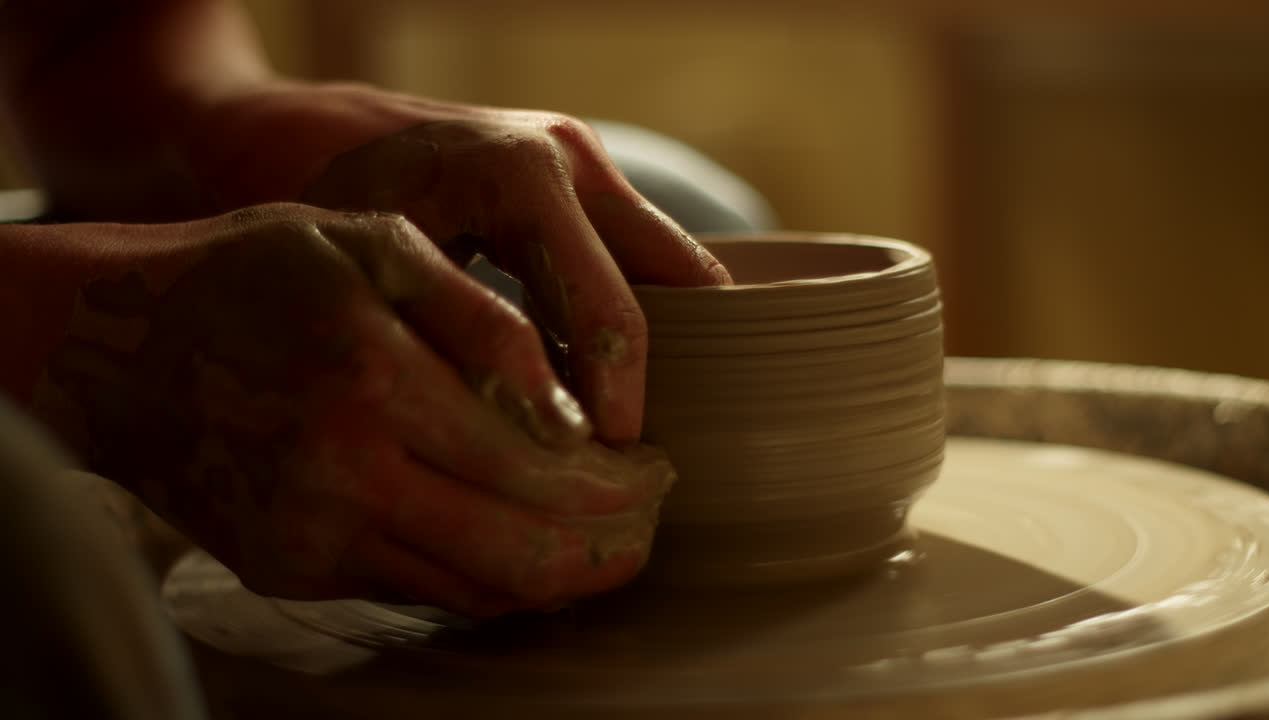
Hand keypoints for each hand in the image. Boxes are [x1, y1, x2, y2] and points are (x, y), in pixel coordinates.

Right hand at [32, 204, 674, 616]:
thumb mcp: (370, 241)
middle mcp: (346, 472)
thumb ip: (477, 316)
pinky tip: (528, 547)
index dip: (622, 486)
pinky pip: (423, 592)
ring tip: (612, 543)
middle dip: (612, 547)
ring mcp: (315, 534)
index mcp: (378, 378)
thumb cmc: (255, 273)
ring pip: (479, 589)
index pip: (544, 470)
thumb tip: (566, 403)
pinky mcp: (293, 568)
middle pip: (525, 553)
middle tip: (654, 520)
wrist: (121, 346)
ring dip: (563, 576)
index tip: (662, 470)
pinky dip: (493, 580)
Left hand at [190, 86, 732, 441]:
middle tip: (641, 461)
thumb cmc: (325, 227)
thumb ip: (461, 356)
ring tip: (638, 431)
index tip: (608, 468)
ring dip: (669, 345)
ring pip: (675, 265)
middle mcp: (565, 157)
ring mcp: (582, 163)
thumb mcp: (379, 294)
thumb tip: (543, 447)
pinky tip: (612, 384)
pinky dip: (637, 320)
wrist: (295, 147)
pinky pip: (645, 259)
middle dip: (668, 375)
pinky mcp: (582, 183)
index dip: (617, 402)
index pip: (608, 310)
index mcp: (518, 176)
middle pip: (677, 279)